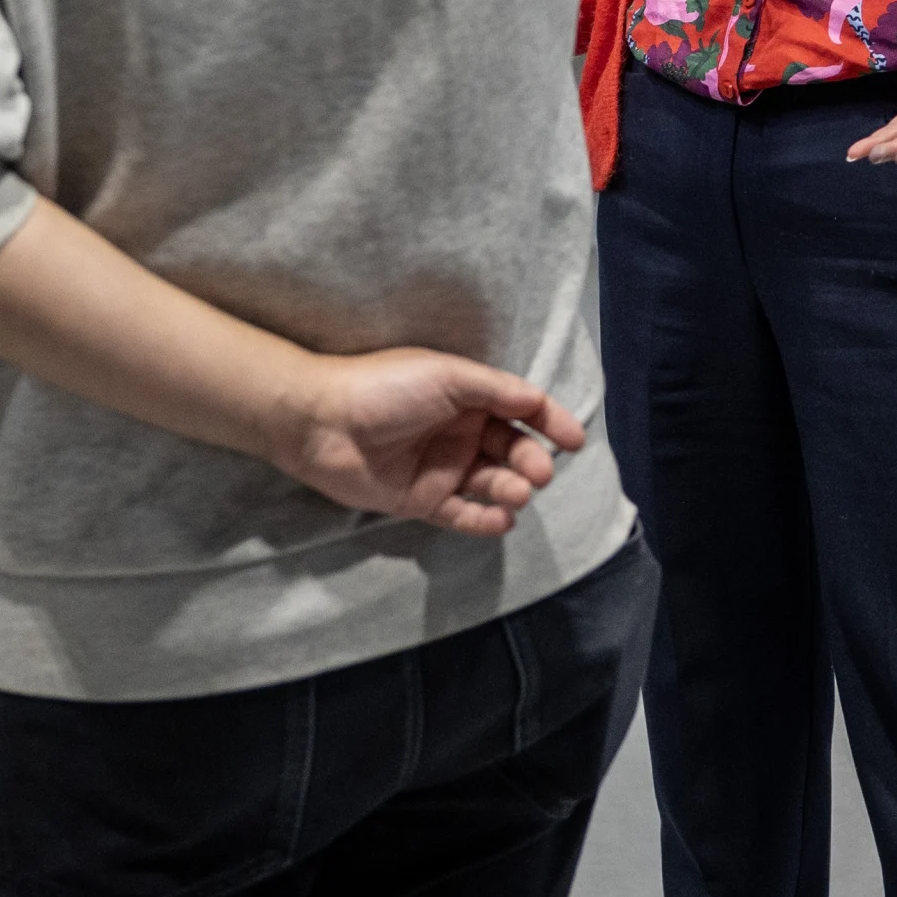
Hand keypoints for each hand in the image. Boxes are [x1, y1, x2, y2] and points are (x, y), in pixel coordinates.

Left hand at [267, 347, 587, 536]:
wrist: (322, 423)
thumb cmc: (385, 388)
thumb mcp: (448, 376)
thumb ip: (496, 391)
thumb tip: (537, 402)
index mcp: (468, 396)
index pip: (520, 409)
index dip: (550, 422)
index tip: (574, 441)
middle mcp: (459, 431)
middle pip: (511, 450)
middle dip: (531, 462)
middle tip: (537, 474)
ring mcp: (441, 468)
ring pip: (491, 484)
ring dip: (511, 490)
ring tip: (517, 493)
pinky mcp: (421, 500)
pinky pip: (463, 515)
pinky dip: (486, 520)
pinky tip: (503, 520)